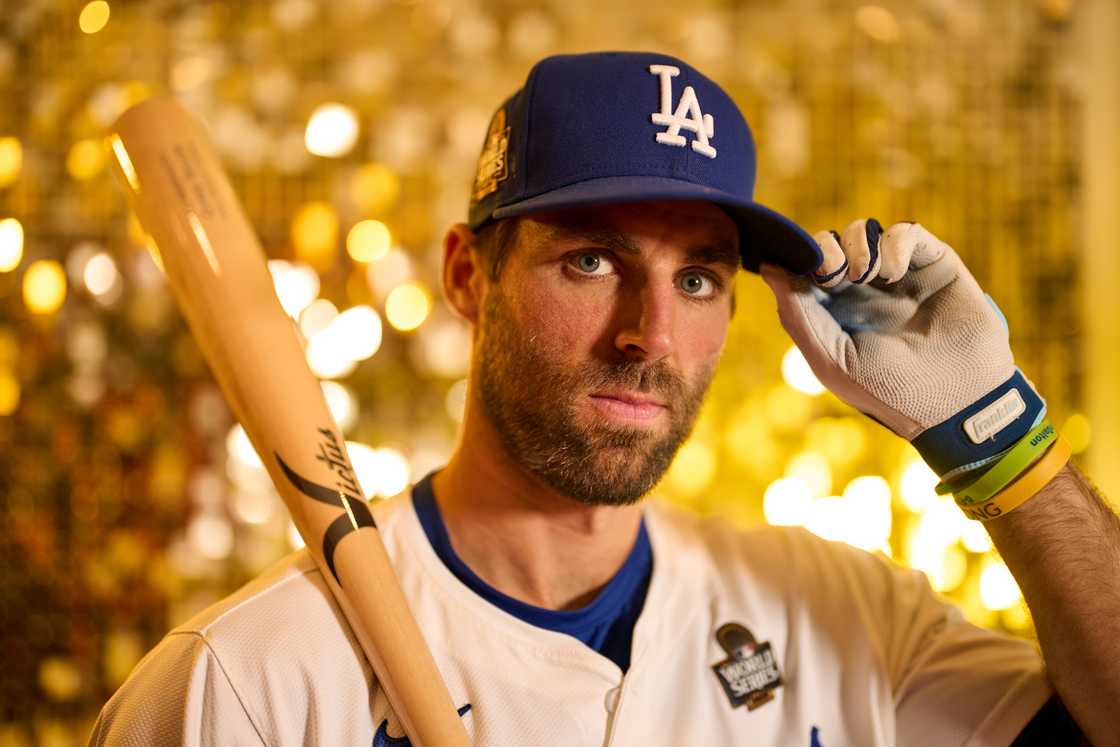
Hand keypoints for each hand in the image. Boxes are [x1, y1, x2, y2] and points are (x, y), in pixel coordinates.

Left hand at [760, 219, 1046, 480]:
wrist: (957, 400)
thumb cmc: (888, 389)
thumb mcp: (831, 359)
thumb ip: (797, 314)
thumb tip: (768, 267)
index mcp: (832, 311)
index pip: (804, 268)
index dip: (800, 260)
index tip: (810, 275)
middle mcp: (861, 290)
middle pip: (829, 243)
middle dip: (826, 250)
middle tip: (837, 275)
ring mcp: (896, 275)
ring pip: (862, 232)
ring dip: (857, 246)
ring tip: (868, 276)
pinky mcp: (932, 263)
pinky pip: (904, 232)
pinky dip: (893, 244)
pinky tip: (894, 274)